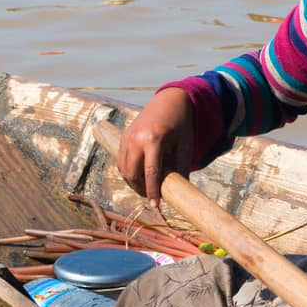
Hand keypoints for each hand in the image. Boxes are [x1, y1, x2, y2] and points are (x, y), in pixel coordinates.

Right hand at [117, 87, 194, 205]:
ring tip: (147, 188)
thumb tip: (178, 193)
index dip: (153, 191)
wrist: (169, 101)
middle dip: (140, 189)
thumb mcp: (185, 146)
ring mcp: (126, 137)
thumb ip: (181, 169)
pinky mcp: (123, 137)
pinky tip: (140, 177)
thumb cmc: (181, 124)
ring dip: (133, 182)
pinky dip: (129, 172)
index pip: (150, 172)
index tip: (156, 206)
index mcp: (153, 139)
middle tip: (153, 197)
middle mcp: (136, 139)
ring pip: (124, 170)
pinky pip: (121, 161)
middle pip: (132, 174)